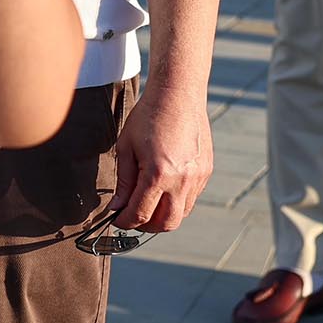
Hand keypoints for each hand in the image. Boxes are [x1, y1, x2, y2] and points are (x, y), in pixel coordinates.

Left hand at [109, 82, 212, 232]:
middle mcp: (182, 181)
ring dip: (163, 216)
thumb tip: (118, 206)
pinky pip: (191, 199)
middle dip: (146, 226)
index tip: (116, 221)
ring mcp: (198, 179)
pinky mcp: (206, 173)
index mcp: (158, 174)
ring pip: (182, 214)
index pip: (141, 213)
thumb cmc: (147, 117)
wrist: (177, 96)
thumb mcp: (126, 147)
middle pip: (167, 223)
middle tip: (131, 218)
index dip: (125, 221)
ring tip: (146, 204)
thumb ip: (124, 180)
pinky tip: (162, 190)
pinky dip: (176, 202)